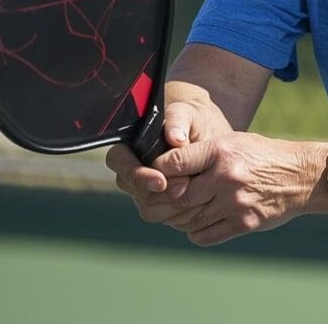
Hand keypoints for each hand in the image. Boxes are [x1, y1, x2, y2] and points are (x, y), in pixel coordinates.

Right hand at [105, 95, 233, 220]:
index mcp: (131, 143)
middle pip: (131, 188)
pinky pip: (161, 214)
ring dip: (167, 206)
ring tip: (191, 196)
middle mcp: (134, 166)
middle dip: (155, 193)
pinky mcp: (160, 201)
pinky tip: (195, 205)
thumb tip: (175, 138)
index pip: (118, 160)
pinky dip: (177, 213)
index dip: (136, 174)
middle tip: (182, 189)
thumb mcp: (187, 113)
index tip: (161, 181)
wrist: (209, 136)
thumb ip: (178, 120)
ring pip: (145, 206)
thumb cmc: (193, 120)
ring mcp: (145, 186)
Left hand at [146, 132, 324, 245]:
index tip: (156, 174)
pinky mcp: (244, 223)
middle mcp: (226, 177)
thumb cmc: (261, 156)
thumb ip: (201, 154)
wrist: (300, 176)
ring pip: (189, 218)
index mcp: (220, 151)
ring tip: (179, 211)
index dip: (158, 170)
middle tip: (162, 198)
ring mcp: (235, 203)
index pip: (174, 163)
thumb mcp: (232, 142)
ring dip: (178, 218)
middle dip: (166, 199)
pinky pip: (205, 235)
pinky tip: (197, 223)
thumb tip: (166, 168)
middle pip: (178, 196)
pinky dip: (194, 232)